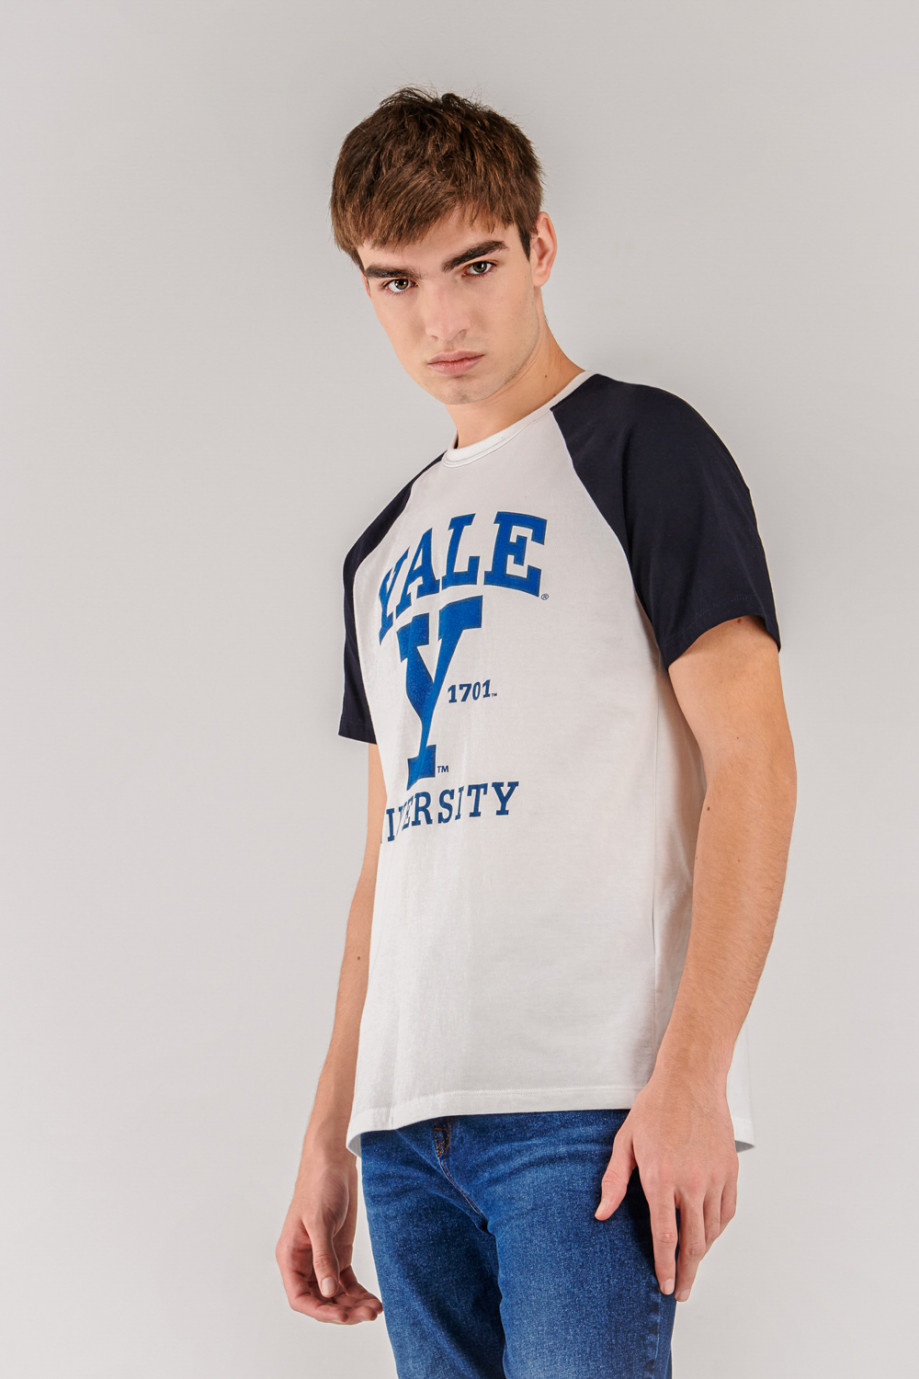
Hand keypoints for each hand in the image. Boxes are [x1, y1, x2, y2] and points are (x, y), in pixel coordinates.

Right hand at [276, 1144, 382, 1324]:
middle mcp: (304, 1263)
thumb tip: (328, 1293)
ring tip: (375, 1310)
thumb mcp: (320, 1222)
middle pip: (320, 1300)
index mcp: (290, 1257)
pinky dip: (359, 1293)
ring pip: (335, 1294)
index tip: (342, 1316)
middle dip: (343, 1311)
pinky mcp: (339, 1252)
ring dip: (354, 1305)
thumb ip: (323, 1257)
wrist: (334, 1162)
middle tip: (367, 1315)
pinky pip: (346, 1282)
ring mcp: (323, 1259)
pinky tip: (374, 1300)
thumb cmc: (319, 1186)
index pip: (300, 1297)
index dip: (320, 1311)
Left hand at [593, 1073, 738, 1302]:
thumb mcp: (625, 1141)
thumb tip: (602, 1213)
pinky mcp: (730, 1170)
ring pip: (712, 1230)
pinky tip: (708, 1237)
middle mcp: (691, 1182)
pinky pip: (727, 1211)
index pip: (665, 1236)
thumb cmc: (655, 1108)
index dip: (664, 1265)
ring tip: (691, 1267)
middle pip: (694, 1243)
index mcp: (662, 1177)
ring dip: (702, 1254)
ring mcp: (714, 1177)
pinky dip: (718, 1230)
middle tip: (681, 1292)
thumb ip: (614, 1181)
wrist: (691, 1081)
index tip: (665, 1285)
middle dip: (687, 1273)